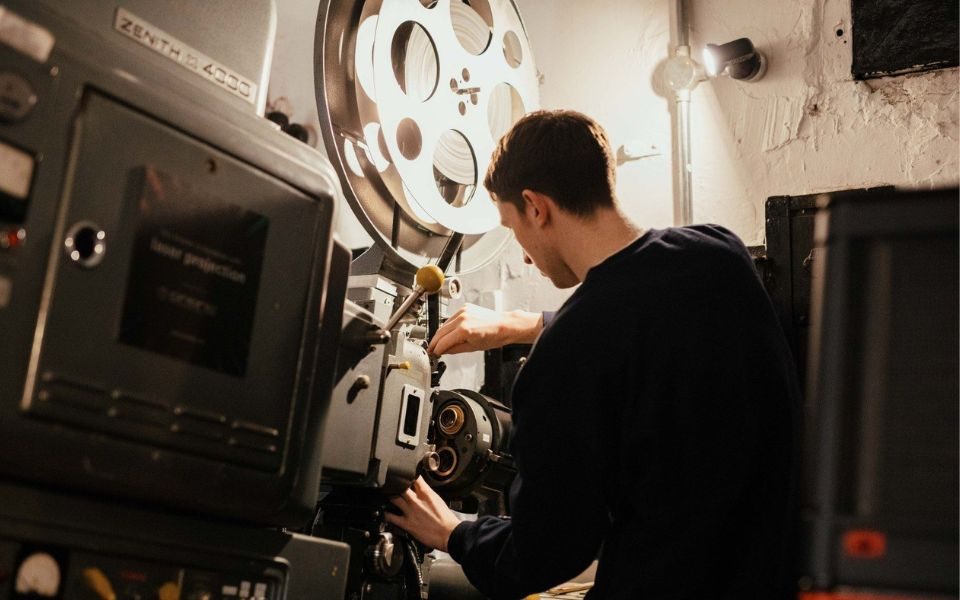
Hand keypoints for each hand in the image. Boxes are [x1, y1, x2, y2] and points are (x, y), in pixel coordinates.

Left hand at [385, 477, 461, 551]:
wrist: (449, 534)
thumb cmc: (445, 518)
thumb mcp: (437, 499)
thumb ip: (426, 492)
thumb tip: (420, 487)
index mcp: (426, 493)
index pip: (414, 477)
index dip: (408, 473)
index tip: (404, 474)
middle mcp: (416, 500)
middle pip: (400, 485)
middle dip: (395, 483)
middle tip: (391, 484)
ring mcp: (409, 511)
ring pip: (393, 498)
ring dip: (389, 496)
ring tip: (386, 496)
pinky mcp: (406, 523)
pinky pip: (390, 517)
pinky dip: (386, 514)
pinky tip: (384, 512)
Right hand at [428, 304, 542, 355]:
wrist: (504, 325)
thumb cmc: (494, 336)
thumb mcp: (472, 348)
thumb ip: (454, 349)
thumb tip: (443, 351)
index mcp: (464, 330)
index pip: (443, 342)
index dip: (436, 349)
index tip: (434, 354)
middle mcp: (462, 318)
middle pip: (440, 332)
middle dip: (435, 342)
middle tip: (432, 350)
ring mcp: (463, 311)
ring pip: (444, 324)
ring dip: (440, 334)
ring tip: (439, 343)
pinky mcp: (465, 307)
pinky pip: (451, 318)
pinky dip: (448, 326)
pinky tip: (448, 333)